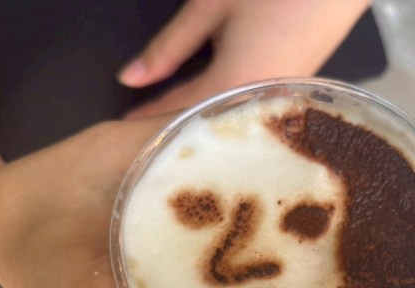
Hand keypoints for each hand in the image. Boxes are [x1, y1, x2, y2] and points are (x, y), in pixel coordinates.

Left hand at [118, 0, 370, 118]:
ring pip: (225, 124)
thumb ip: (168, 48)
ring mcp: (277, 104)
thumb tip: (131, 77)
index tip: (123, 136)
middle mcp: (256, 106)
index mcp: (232, 88)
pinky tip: (212, 118)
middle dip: (170, 134)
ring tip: (172, 134)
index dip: (145, 124)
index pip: (176, 115)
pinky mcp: (291, 96)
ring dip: (197, 128)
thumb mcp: (210, 8)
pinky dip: (223, 116)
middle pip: (202, 128)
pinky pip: (248, 115)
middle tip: (142, 145)